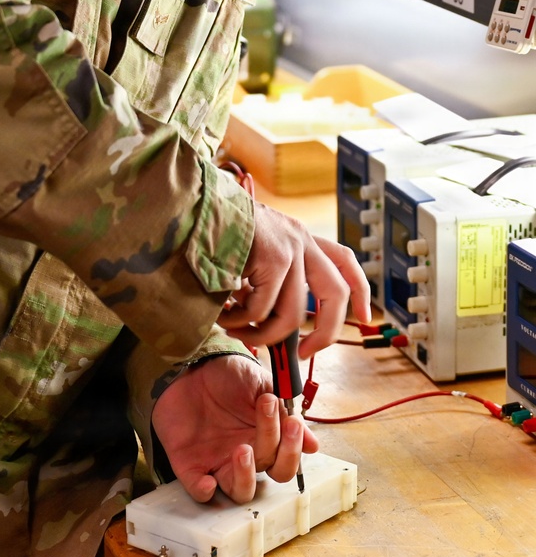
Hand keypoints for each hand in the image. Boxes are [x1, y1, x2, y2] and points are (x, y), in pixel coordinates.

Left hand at [152, 353, 316, 502]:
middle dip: (281, 457)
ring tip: (243, 449)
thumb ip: (284, 411)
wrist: (187, 363)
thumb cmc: (225, 374)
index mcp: (265, 437)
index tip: (291, 421)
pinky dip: (204, 491)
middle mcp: (246, 454)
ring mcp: (218, 461)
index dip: (293, 447)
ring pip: (240, 491)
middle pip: (272, 475)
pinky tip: (208, 481)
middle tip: (277, 429)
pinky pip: (199, 490)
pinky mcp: (190, 464)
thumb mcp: (259, 384)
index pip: (287, 458)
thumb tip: (312, 445)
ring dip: (245, 477)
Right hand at [217, 201, 371, 358]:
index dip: (360, 291)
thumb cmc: (212, 230)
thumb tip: (273, 327)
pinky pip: (261, 308)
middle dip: (324, 333)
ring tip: (234, 329)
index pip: (344, 259)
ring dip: (260, 333)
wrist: (192, 204)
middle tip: (302, 352)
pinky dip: (240, 321)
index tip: (364, 317)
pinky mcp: (271, 257)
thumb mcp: (251, 250)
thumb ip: (269, 278)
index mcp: (298, 235)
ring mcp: (288, 247)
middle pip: (335, 293)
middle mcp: (300, 238)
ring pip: (290, 313)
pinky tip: (223, 315)